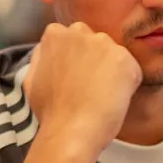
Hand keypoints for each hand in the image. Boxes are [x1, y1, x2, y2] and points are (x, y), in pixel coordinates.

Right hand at [24, 22, 142, 157]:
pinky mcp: (124, 59)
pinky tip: (114, 100)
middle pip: (94, 40)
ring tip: (103, 95)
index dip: (76, 58)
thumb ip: (42, 58)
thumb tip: (48, 52)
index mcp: (55, 35)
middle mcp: (79, 32)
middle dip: (94, 58)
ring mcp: (103, 44)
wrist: (71, 130)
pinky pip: (131, 68)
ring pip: (113, 53)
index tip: (76, 74)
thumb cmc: (50, 112)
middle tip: (91, 84)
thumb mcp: (32, 79)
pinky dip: (128, 83)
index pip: (71, 37)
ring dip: (112, 69)